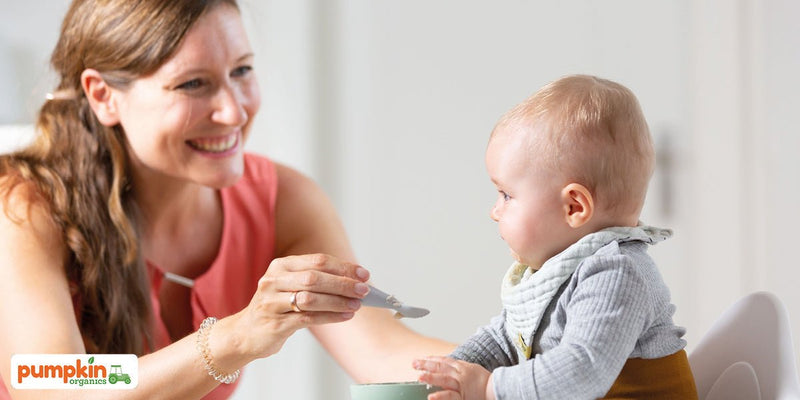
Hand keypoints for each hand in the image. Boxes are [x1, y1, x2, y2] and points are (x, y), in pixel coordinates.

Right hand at [235, 253, 369, 358]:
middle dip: (343, 284)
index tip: (363, 274)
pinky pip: (307, 318)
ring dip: (338, 301)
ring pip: (311, 299)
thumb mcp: (290, 285)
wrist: (245, 332)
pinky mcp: (274, 323)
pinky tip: (345, 316)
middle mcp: (273, 281)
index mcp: (281, 266)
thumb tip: (355, 281)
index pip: (317, 261)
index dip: (343, 267)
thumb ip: (316, 280)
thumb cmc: (276, 306)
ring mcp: (271, 302)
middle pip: (314, 278)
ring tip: (357, 305)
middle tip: (364, 290)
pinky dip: (330, 317)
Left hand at [413, 356, 492, 399]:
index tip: (421, 359)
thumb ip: (459, 367)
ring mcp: (461, 386)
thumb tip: (446, 364)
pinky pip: (451, 397)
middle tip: (414, 363)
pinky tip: (431, 397)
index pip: (444, 361)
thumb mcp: (472, 369)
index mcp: (462, 367)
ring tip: (419, 377)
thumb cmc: (484, 381)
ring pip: (444, 379)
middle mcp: (460, 374)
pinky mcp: (463, 397)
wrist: (497, 389)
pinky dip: (441, 397)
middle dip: (426, 365)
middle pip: (441, 367)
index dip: (432, 359)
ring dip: (431, 377)